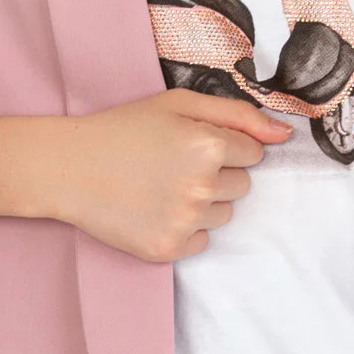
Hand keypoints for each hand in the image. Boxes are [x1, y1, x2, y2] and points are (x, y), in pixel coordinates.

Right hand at [40, 87, 292, 260]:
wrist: (68, 167)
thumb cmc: (124, 129)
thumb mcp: (179, 104)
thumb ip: (238, 115)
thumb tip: (285, 134)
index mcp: (209, 145)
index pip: (254, 152)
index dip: (223, 145)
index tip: (191, 143)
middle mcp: (203, 187)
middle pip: (242, 185)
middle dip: (217, 174)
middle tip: (173, 163)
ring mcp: (186, 221)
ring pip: (224, 213)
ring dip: (203, 202)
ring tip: (162, 185)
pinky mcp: (168, 249)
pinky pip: (202, 240)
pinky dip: (185, 228)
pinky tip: (154, 208)